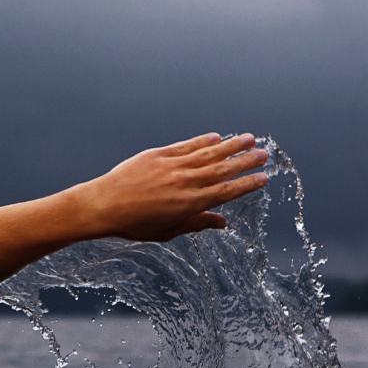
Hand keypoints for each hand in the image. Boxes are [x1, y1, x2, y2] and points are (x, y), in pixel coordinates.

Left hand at [67, 133, 269, 242]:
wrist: (102, 205)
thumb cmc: (133, 224)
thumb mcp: (167, 230)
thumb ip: (196, 223)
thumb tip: (222, 223)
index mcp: (189, 204)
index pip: (226, 192)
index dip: (246, 185)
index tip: (263, 178)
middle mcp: (184, 182)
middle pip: (222, 169)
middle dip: (246, 161)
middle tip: (265, 154)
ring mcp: (172, 166)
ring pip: (208, 153)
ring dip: (231, 146)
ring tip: (249, 138)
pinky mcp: (158, 154)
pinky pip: (186, 146)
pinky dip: (203, 141)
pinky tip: (217, 137)